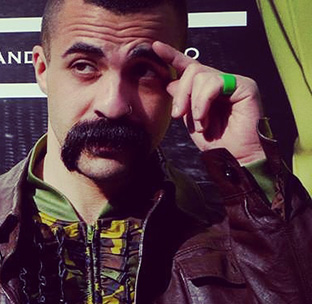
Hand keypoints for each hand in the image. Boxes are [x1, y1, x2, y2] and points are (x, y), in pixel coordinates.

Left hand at [153, 41, 265, 163]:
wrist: (232, 158)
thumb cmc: (214, 142)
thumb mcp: (190, 118)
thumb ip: (182, 99)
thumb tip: (169, 81)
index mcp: (208, 88)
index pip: (189, 67)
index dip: (172, 56)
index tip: (155, 47)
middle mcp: (222, 82)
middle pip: (192, 70)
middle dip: (181, 93)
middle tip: (178, 114)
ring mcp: (235, 82)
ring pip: (201, 76)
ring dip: (193, 102)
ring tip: (199, 122)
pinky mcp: (246, 86)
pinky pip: (215, 83)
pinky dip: (203, 102)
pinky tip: (204, 119)